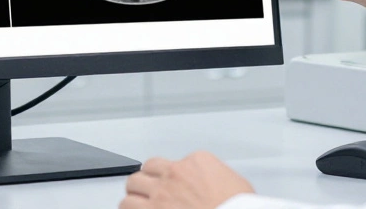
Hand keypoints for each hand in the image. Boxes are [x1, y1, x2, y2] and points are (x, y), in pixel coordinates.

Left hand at [121, 151, 254, 208]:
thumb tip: (210, 183)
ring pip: (132, 185)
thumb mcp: (235, 183)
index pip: (173, 161)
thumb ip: (215, 177)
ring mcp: (161, 193)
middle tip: (148, 191)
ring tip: (137, 203)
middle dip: (147, 181)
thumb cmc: (238, 208)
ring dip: (134, 195)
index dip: (170, 176)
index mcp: (198, 161)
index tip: (171, 184)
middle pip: (147, 169)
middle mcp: (175, 173)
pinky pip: (127, 206)